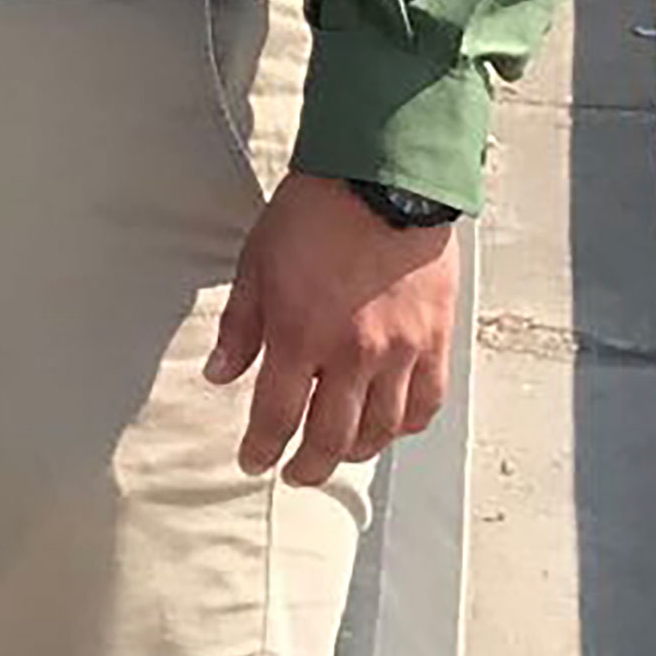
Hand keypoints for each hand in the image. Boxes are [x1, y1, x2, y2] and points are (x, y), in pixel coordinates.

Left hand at [206, 172, 457, 492]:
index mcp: (299, 335)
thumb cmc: (313, 214)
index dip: (262, 448)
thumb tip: (220, 375)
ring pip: (379, 430)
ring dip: (355, 453)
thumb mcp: (256, 263)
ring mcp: (398, 352)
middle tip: (294, 474)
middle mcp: (351, 355)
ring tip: (337, 455)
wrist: (382, 181)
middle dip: (308, 465)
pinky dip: (403, 427)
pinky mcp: (434, 342)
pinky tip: (387, 428)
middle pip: (331, 437)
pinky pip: (423, 405)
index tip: (253, 461)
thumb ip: (240, 327)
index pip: (276, 416)